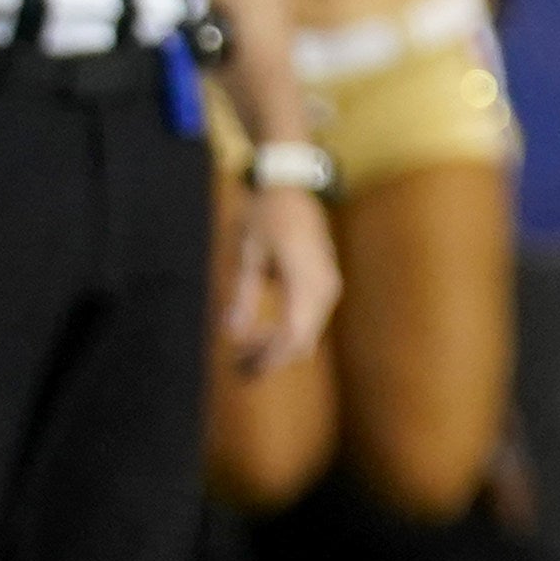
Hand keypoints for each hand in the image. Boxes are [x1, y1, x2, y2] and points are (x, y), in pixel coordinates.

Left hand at [228, 183, 339, 376]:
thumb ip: (243, 295)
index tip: (244, 371)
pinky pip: (311, 321)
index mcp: (304, 279)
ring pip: (307, 333)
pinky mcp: (326, 286)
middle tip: (238, 366)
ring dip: (279, 347)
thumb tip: (231, 333)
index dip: (270, 358)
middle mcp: (323, 288)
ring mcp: (328, 288)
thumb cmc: (267, 216)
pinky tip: (263, 332)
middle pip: (302, 340)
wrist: (295, 189)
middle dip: (271, 358)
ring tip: (245, 351)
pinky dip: (289, 332)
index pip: (292, 333)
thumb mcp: (249, 254)